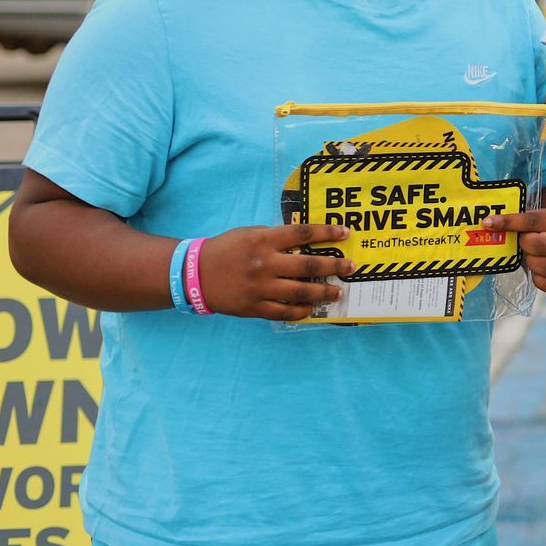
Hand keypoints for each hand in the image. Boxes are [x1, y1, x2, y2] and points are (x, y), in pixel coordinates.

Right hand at [199, 223, 354, 320]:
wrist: (194, 274)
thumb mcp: (249, 233)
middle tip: (351, 267)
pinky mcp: (253, 307)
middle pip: (308, 266)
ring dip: (323, 292)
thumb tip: (306, 241)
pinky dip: (300, 311)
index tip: (346, 233)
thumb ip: (276, 237)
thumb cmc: (226, 249)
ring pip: (300, 292)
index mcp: (263, 240)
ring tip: (338, 292)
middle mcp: (264, 264)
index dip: (327, 233)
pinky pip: (283, 312)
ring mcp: (259, 288)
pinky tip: (312, 308)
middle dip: (334, 267)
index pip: (303, 234)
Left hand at [485, 208, 545, 294]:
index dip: (509, 222)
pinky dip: (540, 281)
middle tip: (524, 244)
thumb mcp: (535, 221)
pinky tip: (536, 272)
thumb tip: (487, 223)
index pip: (531, 221)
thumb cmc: (544, 232)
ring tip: (531, 258)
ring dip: (533, 264)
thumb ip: (515, 221)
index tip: (488, 223)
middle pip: (539, 245)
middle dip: (525, 246)